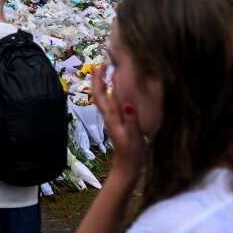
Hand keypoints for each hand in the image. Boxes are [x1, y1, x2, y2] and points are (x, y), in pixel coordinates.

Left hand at [91, 66, 144, 184]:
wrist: (128, 167)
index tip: (100, 65)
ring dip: (104, 85)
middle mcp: (109, 116)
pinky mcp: (117, 123)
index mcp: (112, 117)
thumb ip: (131, 121)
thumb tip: (128, 104)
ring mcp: (112, 119)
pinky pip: (111, 104)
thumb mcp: (134, 137)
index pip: (102, 95)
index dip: (99, 80)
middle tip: (102, 64)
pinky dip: (111, 93)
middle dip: (98, 79)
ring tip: (108, 72)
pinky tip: (117, 91)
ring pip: (104, 98)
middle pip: (99, 94)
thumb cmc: (132, 153)